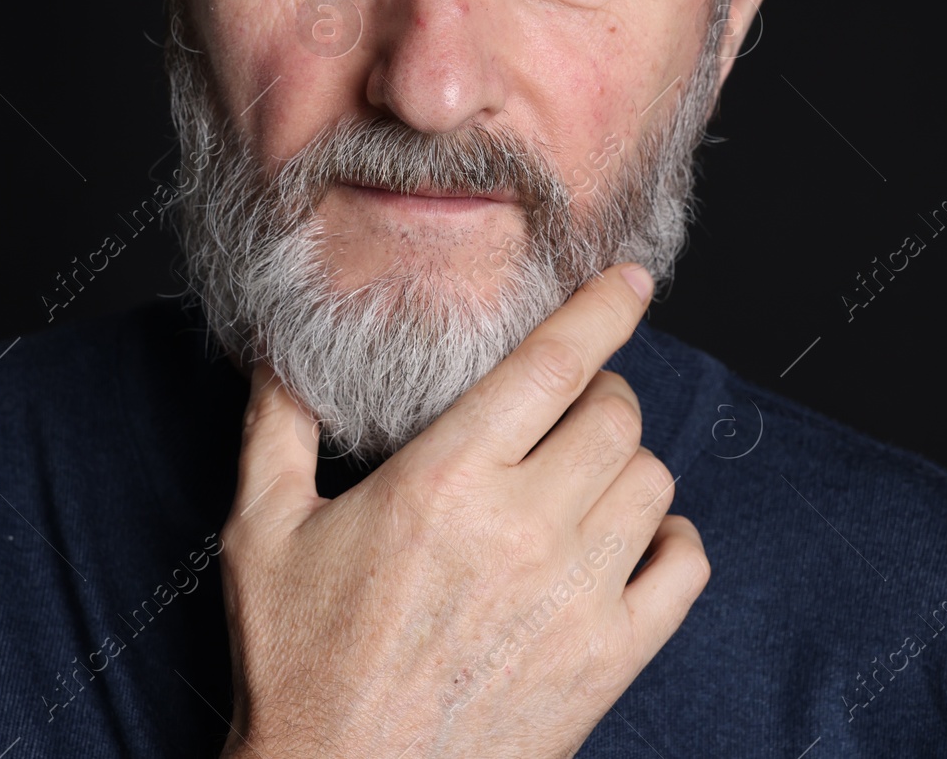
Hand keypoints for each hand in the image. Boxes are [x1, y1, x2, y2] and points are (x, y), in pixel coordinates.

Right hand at [216, 263, 709, 757]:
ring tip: (586, 478)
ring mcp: (574, 597)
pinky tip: (631, 543)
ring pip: (652, 481)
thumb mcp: (262, 534)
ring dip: (627, 465)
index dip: (602, 309)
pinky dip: (671, 540)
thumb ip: (277, 428)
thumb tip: (278, 349)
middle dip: (602, 395)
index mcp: (442, 482)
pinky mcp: (607, 659)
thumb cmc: (297, 665)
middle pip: (615, 416)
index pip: (553, 365)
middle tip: (569, 412)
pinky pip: (684, 566)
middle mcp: (521, 529)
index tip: (630, 280)